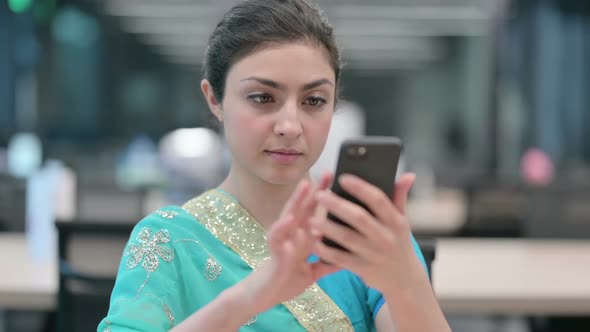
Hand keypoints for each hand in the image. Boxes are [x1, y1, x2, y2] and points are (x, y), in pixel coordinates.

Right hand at [240, 173, 338, 312]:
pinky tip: (290, 222)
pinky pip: (277, 241)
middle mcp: (291, 235)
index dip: (324, 196)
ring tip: (305, 187)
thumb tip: (348, 259)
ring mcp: (281, 243)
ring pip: (288, 216)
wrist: (261, 298)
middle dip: (314, 190)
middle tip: (327, 173)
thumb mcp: (312, 273)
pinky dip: (283, 230)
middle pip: (302, 207)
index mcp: (300, 237)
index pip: (313, 212)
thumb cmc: (284, 281)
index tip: (337, 180)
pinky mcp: (273, 255)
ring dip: (296, 201)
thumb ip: (327, 263)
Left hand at [311, 173, 426, 293]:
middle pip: (358, 217)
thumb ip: (400, 197)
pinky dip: (326, 250)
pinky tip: (314, 242)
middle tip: (319, 194)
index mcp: (396, 221)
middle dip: (337, 205)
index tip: (342, 178)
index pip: (378, 200)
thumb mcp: (403, 220)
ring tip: (311, 219)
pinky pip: (340, 258)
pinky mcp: (362, 268)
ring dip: (327, 228)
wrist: (403, 278)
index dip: (360, 187)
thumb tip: (408, 175)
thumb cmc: (398, 242)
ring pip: (346, 238)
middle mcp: (385, 237)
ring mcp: (373, 254)